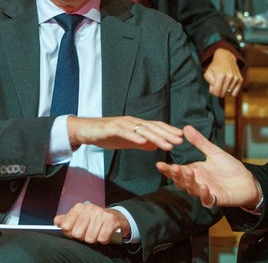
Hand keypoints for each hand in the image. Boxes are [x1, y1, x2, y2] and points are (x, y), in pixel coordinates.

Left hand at [55, 202, 129, 243]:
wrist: (117, 217)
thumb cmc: (95, 220)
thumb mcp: (80, 218)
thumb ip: (67, 220)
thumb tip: (56, 220)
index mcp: (80, 208)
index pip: (66, 226)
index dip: (71, 233)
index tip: (78, 229)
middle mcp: (90, 208)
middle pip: (78, 234)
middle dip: (84, 237)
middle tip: (90, 232)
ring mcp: (101, 213)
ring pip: (90, 238)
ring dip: (95, 239)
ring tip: (98, 232)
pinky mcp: (111, 220)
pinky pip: (102, 238)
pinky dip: (104, 240)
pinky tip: (105, 233)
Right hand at [67, 116, 183, 150]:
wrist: (86, 130)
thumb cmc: (107, 134)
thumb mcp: (127, 140)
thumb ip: (141, 143)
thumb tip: (156, 145)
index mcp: (137, 124)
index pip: (156, 127)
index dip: (169, 131)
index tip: (181, 138)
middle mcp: (132, 121)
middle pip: (152, 127)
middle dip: (167, 134)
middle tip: (179, 141)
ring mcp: (123, 123)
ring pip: (142, 130)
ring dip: (156, 137)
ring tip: (166, 144)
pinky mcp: (112, 128)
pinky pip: (125, 132)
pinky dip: (135, 136)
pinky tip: (143, 141)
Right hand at [156, 125, 260, 207]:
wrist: (246, 180)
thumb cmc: (229, 167)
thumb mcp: (213, 152)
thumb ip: (199, 142)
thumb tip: (186, 127)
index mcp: (195, 171)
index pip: (178, 171)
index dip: (168, 170)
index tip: (159, 164)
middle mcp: (197, 182)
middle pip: (182, 182)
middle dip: (177, 175)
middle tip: (173, 167)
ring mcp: (206, 192)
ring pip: (192, 190)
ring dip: (189, 182)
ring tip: (189, 172)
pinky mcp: (216, 198)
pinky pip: (208, 199)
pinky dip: (205, 194)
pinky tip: (204, 186)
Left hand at [203, 48, 242, 96]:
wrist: (226, 58)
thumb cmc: (215, 67)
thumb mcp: (208, 73)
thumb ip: (209, 83)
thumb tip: (215, 91)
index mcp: (220, 75)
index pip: (216, 92)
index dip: (213, 92)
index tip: (213, 87)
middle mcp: (230, 76)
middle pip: (222, 94)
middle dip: (219, 91)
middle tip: (218, 84)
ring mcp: (236, 78)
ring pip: (229, 94)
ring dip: (225, 90)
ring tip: (223, 82)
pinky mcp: (240, 79)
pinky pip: (235, 93)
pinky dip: (231, 91)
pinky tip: (228, 85)